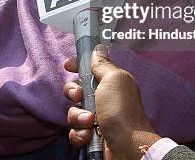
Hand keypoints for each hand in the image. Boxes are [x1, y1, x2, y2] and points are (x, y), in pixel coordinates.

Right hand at [63, 45, 159, 159]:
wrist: (126, 145)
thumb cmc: (121, 109)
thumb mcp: (114, 79)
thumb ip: (103, 64)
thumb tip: (98, 49)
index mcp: (110, 82)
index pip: (90, 68)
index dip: (77, 65)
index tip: (68, 65)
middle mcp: (102, 98)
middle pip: (76, 89)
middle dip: (73, 92)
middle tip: (80, 96)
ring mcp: (96, 117)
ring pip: (73, 111)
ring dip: (78, 116)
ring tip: (90, 122)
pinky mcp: (90, 135)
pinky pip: (74, 130)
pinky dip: (79, 133)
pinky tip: (87, 135)